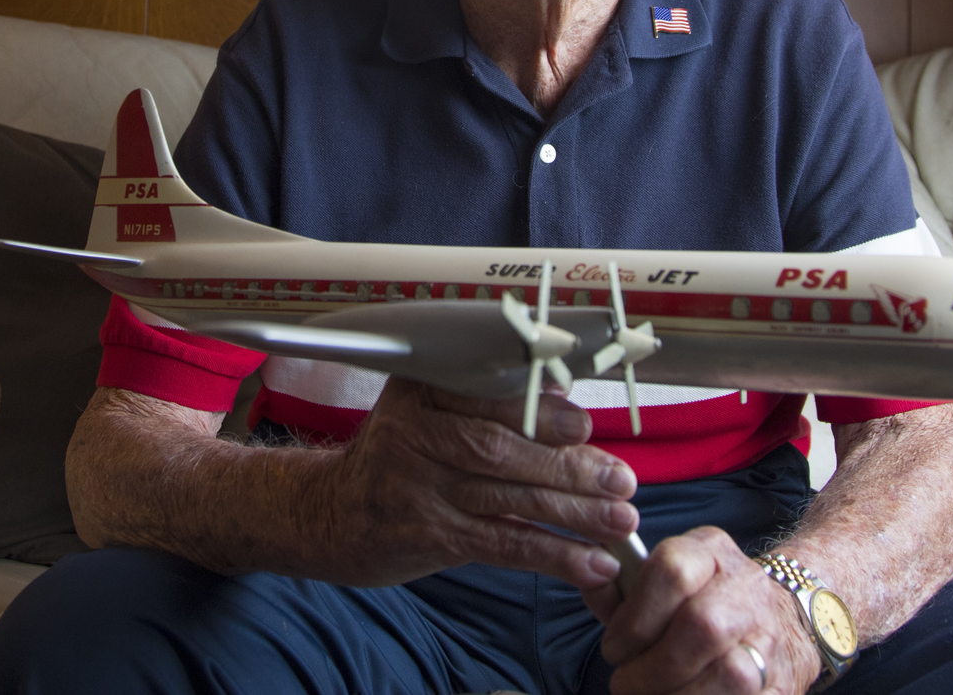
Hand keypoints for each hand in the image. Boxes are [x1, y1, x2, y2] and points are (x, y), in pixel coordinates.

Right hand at [304, 377, 638, 588]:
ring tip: (619, 521)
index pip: (486, 393)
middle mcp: (412, 431)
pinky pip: (501, 543)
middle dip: (567, 465)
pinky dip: (551, 554)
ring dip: (572, 511)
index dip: (540, 411)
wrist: (331, 514)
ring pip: (506, 496)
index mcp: (419, 388)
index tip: (584, 427)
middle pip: (500, 447)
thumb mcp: (425, 413)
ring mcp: (415, 486)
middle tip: (620, 479)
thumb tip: (573, 414)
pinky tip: (589, 564)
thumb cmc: (399, 457)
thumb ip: (484, 408)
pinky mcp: (426, 534)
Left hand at [589, 527, 819, 694]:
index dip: (635, 618)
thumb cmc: (698, 603)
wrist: (783, 617)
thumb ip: (619, 590)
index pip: (672, 570)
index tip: (613, 650)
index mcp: (710, 552)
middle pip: (702, 625)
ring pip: (732, 673)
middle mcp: (746, 587)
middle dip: (654, 666)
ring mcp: (770, 635)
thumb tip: (591, 580)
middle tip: (625, 685)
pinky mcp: (784, 681)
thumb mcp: (660, 583)